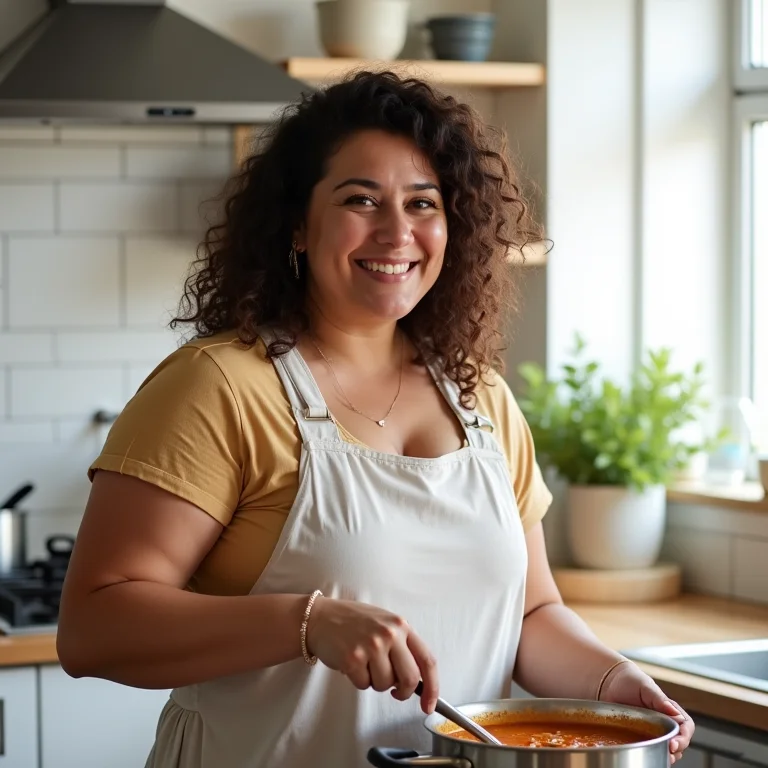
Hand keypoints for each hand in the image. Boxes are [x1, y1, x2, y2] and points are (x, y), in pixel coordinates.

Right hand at [305, 597, 438, 713]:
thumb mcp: (385, 624)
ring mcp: (371, 645)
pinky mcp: (353, 658)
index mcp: (401, 625)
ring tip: (365, 664)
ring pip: (386, 685)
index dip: (433, 687)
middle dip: (404, 692)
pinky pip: (364, 685)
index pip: (427, 660)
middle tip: (395, 691)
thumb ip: (402, 646)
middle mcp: (389, 634)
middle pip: (411, 678)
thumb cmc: (353, 622)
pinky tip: (352, 664)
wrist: (321, 617)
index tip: (429, 704)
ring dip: (376, 682)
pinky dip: (359, 681)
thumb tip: (418, 680)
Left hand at [599, 660, 694, 763]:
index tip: (673, 744)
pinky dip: (652, 754)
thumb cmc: (631, 681)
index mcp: (671, 710)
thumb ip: (660, 700)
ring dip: (667, 756)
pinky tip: (646, 755)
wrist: (610, 684)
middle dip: (677, 750)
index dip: (684, 738)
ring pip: (668, 749)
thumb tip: (678, 715)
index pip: (686, 726)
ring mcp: (655, 731)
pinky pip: (652, 749)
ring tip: (659, 757)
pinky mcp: (642, 737)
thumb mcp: (645, 687)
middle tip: (668, 753)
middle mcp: (666, 722)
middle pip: (680, 742)